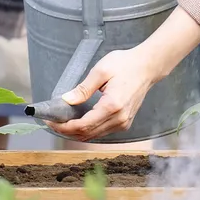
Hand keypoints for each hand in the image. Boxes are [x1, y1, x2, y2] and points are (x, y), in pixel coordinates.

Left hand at [45, 6, 199, 141]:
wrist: (148, 66)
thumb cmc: (125, 64)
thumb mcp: (101, 71)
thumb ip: (83, 88)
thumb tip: (66, 100)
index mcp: (112, 106)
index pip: (83, 125)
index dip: (64, 126)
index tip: (50, 120)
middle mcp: (119, 118)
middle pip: (87, 134)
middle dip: (66, 131)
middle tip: (52, 122)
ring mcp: (123, 122)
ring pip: (94, 135)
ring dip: (76, 132)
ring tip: (62, 122)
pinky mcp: (125, 122)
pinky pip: (102, 131)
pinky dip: (88, 130)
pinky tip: (78, 121)